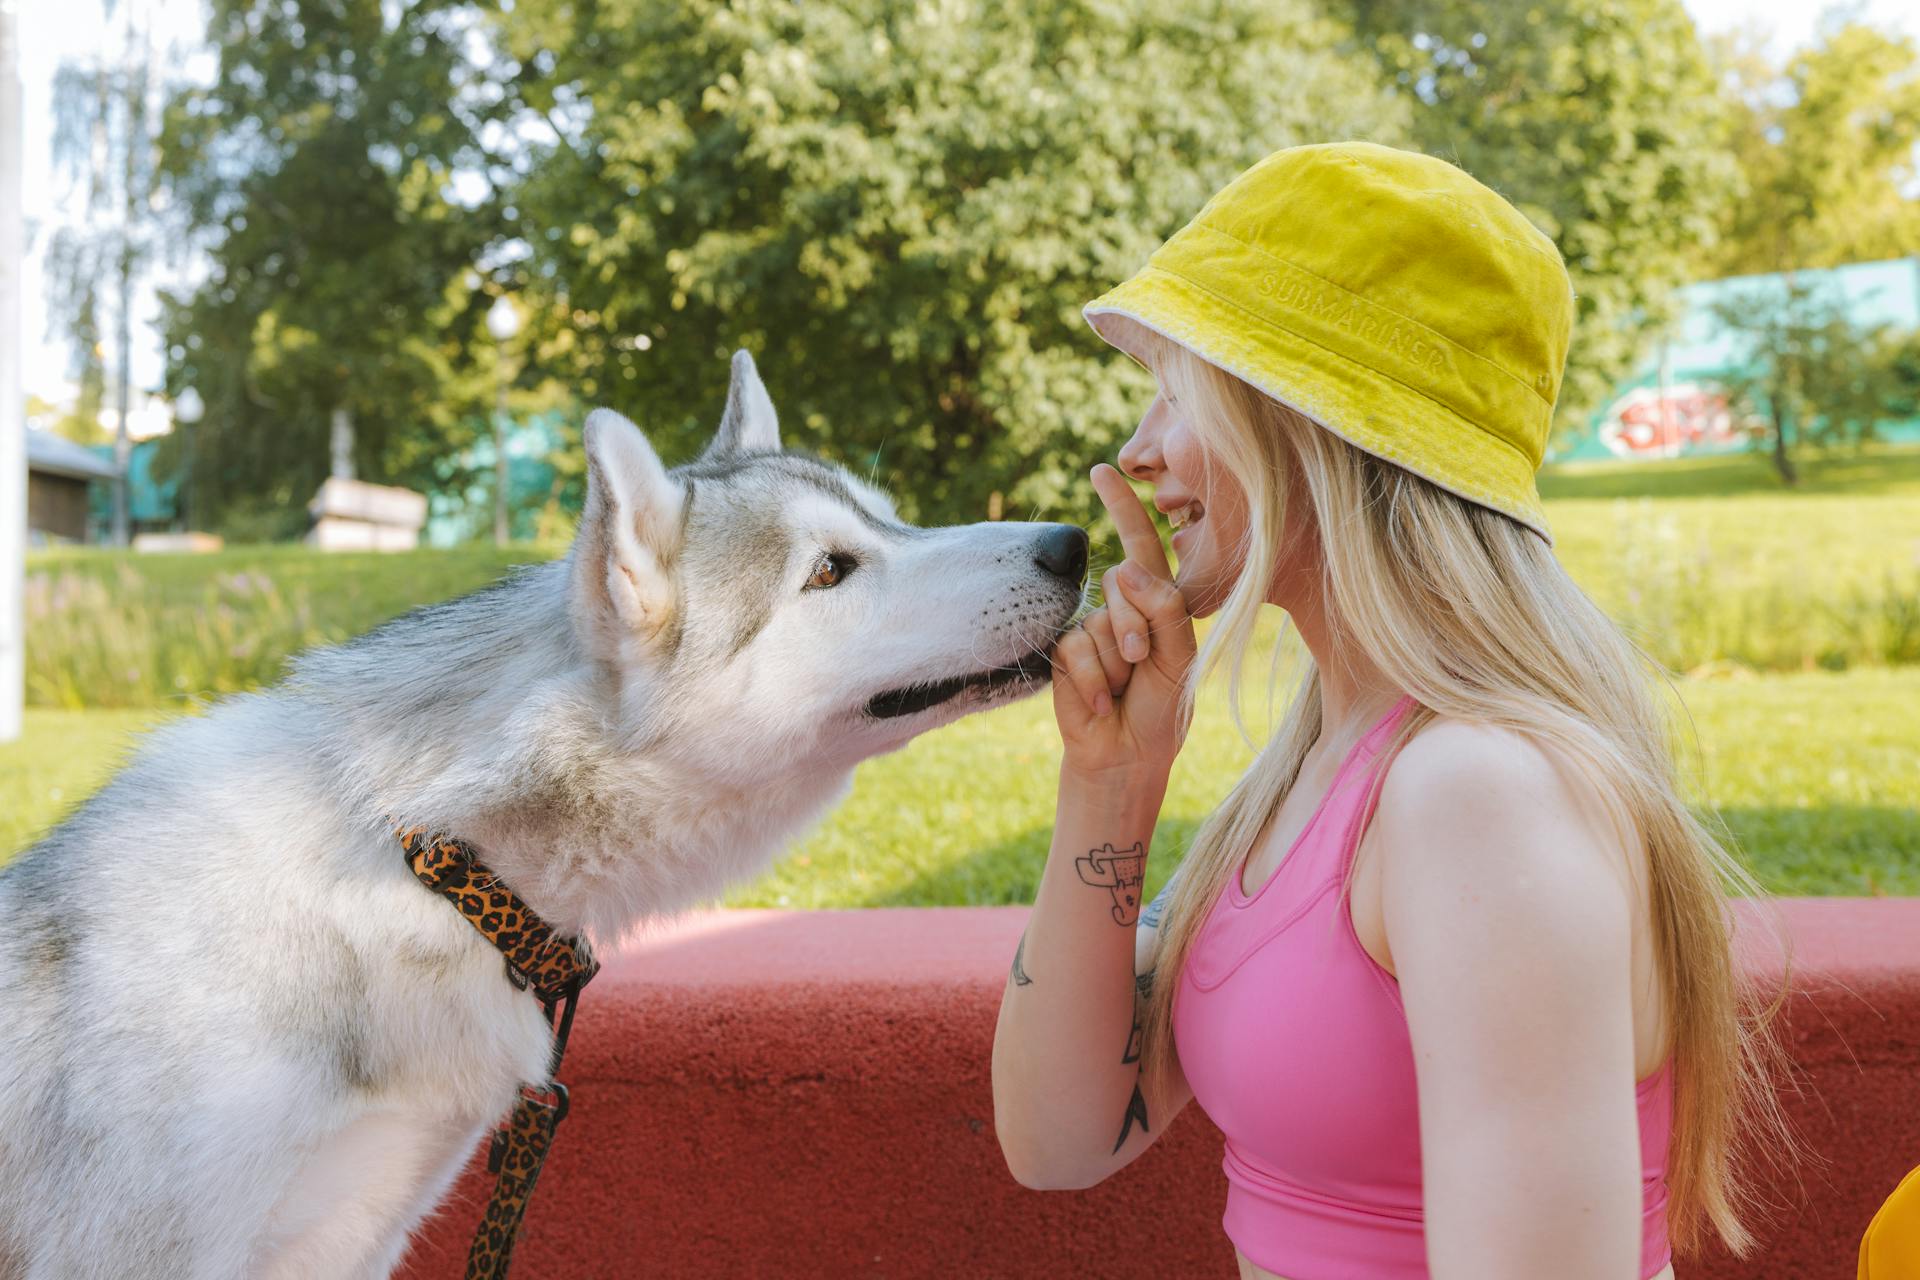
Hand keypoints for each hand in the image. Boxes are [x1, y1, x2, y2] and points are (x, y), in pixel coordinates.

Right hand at [1052, 464, 1196, 781]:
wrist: (1125, 754)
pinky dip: (1091, 679)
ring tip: (1121, 690)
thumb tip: (1121, 568)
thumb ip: (1163, 610)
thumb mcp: (1179, 659)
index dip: (1122, 506)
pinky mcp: (1062, 651)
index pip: (1141, 545)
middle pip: (1124, 584)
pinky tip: (1099, 702)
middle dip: (1135, 628)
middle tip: (1141, 667)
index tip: (1102, 470)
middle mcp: (1121, 608)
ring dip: (1114, 663)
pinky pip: (1075, 648)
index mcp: (1157, 603)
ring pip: (1099, 622)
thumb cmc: (1160, 709)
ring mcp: (1089, 628)